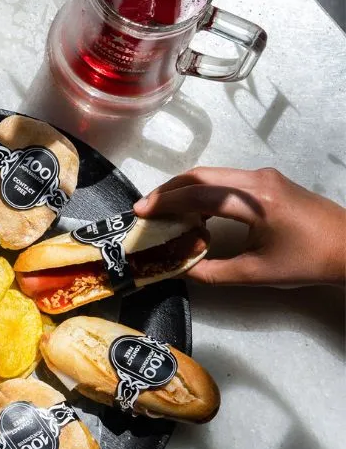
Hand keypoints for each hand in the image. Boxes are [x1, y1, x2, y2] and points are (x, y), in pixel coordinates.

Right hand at [134, 167, 345, 286]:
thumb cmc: (306, 262)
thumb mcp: (255, 274)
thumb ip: (213, 272)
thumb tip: (181, 269)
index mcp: (256, 201)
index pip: (200, 194)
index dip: (166, 203)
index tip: (141, 212)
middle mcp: (258, 180)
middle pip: (201, 176)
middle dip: (168, 190)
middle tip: (144, 207)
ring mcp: (264, 177)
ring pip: (212, 174)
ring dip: (183, 189)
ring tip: (162, 209)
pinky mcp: (267, 181)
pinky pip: (225, 180)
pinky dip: (201, 191)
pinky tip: (192, 209)